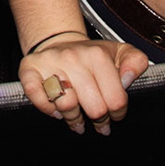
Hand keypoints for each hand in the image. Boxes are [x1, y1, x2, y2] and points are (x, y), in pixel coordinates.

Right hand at [17, 37, 148, 134]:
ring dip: (74, 119)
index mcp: (97, 55)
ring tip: (79, 120)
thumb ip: (135, 62)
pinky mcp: (29, 69)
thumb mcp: (119, 53)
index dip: (118, 113)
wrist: (60, 43)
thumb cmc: (92, 56)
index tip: (116, 114)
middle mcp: (72, 57)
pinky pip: (37, 97)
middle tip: (100, 122)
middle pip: (94, 107)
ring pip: (66, 105)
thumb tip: (127, 79)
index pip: (115, 99)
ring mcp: (49, 63)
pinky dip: (47, 109)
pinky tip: (57, 111)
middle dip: (100, 121)